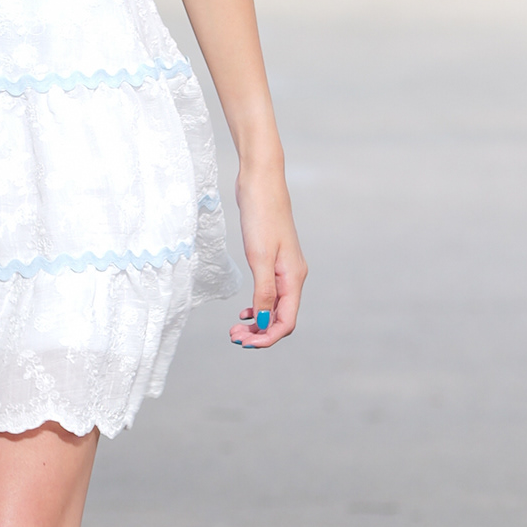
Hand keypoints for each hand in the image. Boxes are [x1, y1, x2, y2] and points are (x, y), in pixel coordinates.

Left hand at [230, 161, 305, 349]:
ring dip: (257, 322)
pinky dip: (256, 307)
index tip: (244, 343)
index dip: (267, 337)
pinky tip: (243, 311)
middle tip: (233, 336)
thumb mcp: (259, 257)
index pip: (286, 321)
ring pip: (274, 307)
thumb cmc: (261, 216)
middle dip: (259, 332)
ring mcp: (283, 269)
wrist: (261, 182)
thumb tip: (263, 323)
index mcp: (293, 278)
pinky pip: (268, 294)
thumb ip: (263, 292)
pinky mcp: (273, 261)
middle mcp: (293, 276)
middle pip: (281, 318)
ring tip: (235, 328)